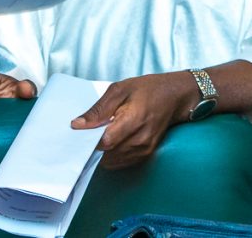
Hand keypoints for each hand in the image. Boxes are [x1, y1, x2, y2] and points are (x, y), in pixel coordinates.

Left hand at [71, 71, 200, 169]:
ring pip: (112, 161)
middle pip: (107, 154)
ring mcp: (144, 149)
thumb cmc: (146, 89)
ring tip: (97, 136)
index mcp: (133, 120)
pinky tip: (108, 141)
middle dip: (92, 146)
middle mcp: (140, 139)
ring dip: (101, 152)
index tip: (78, 134)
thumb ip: (98, 109)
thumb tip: (77, 124)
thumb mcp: (119, 89)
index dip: (88, 140)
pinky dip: (111, 155)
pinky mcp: (145, 155)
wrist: (174, 97)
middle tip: (83, 135)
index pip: (105, 141)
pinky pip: (121, 162)